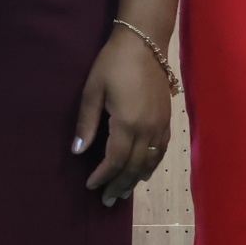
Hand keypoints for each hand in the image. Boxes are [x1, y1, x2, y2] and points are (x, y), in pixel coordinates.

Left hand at [75, 27, 172, 204]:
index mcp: (127, 124)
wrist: (144, 44)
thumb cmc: (112, 64)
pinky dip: (151, 166)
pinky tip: (144, 172)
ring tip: (123, 191)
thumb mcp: (92, 90)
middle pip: (133, 167)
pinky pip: (161, 151)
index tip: (91, 186)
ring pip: (150, 162)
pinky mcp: (168, 120)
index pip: (115, 161)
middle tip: (107, 200)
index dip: (103, 176)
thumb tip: (78, 152)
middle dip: (119, 184)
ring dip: (135, 179)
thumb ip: (86, 123)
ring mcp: (161, 126)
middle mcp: (148, 130)